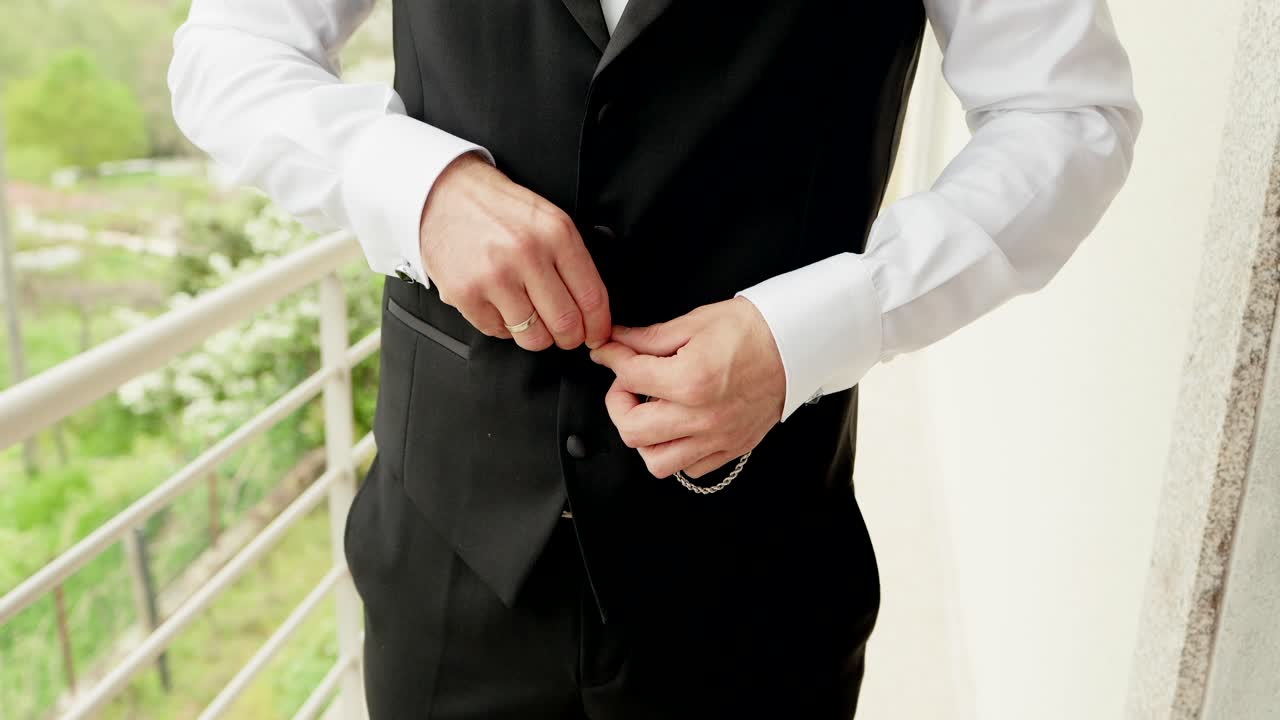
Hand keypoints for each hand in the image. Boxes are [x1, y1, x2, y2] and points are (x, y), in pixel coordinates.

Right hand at [418, 152, 610, 350]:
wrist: (444, 193)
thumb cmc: (499, 209)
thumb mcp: (548, 220)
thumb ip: (572, 260)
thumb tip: (593, 309)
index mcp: (556, 234)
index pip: (591, 297)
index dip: (598, 326)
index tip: (596, 334)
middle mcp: (527, 254)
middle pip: (565, 324)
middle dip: (571, 338)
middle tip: (566, 335)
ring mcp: (494, 276)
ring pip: (533, 337)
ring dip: (536, 336)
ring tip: (530, 318)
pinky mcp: (465, 293)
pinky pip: (497, 332)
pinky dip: (503, 326)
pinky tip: (499, 305)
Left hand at [589, 297, 784, 478]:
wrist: (798, 344)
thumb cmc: (752, 329)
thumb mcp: (696, 322)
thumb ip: (650, 338)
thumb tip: (616, 342)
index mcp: (690, 380)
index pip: (628, 376)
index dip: (611, 358)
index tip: (609, 351)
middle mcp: (702, 416)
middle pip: (632, 431)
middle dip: (619, 405)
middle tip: (628, 385)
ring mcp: (718, 437)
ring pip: (657, 462)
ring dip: (646, 438)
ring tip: (651, 412)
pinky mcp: (733, 448)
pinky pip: (691, 468)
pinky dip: (676, 452)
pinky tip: (678, 426)